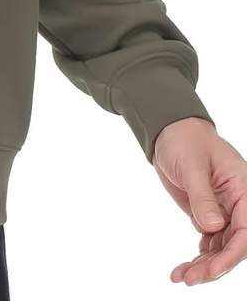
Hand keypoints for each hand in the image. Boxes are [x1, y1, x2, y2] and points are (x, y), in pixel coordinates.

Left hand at [152, 116, 246, 285]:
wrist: (169, 131)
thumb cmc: (185, 140)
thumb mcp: (192, 165)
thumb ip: (203, 196)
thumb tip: (213, 228)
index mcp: (244, 191)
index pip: (246, 231)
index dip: (232, 254)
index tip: (212, 268)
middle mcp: (239, 206)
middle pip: (235, 245)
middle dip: (215, 265)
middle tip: (190, 278)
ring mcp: (224, 213)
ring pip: (221, 249)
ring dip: (204, 266)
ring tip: (181, 277)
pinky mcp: (208, 216)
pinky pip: (209, 244)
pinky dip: (198, 258)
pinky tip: (182, 269)